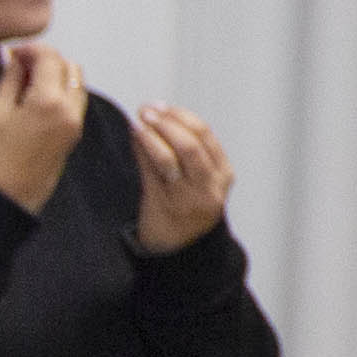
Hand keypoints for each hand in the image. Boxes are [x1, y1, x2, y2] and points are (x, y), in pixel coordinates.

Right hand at [0, 42, 88, 215]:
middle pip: (68, 66)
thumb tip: (16, 60)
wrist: (10, 193)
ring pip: (77, 81)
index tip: (17, 53)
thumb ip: (10, 80)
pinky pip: (76, 99)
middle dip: (47, 60)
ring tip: (31, 82)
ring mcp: (76, 120)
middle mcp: (68, 109)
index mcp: (47, 101)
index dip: (32, 50)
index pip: (50, 58)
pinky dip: (63, 91)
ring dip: (58, 74)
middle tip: (23, 64)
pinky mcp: (76, 131)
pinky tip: (39, 98)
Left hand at [130, 102, 233, 250]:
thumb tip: (158, 119)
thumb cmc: (188, 209)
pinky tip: (133, 139)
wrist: (181, 250)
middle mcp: (209, 186)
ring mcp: (187, 198)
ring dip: (151, 136)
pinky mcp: (163, 206)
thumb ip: (185, 153)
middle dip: (166, 123)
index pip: (205, 136)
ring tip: (137, 122)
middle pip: (190, 145)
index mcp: (223, 174)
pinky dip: (141, 153)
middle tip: (147, 110)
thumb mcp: (199, 180)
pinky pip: (151, 174)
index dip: (182, 117)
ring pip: (169, 158)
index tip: (162, 106)